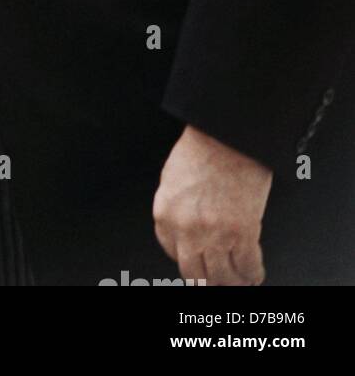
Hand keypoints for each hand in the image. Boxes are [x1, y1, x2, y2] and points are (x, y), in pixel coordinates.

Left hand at [153, 124, 271, 284]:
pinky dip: (253, 275)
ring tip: (238, 282)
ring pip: (222, 277)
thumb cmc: (200, 151)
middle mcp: (187, 230)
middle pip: (195, 274)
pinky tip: (254, 274)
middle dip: (207, 281)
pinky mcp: (243, 233)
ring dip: (232, 283)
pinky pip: (248, 267)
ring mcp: (215, 234)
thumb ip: (177, 209)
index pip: (172, 253)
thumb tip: (185, 230)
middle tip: (216, 282)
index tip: (198, 263)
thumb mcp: (172, 181)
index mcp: (165, 215)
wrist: (226, 137)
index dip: (188, 260)